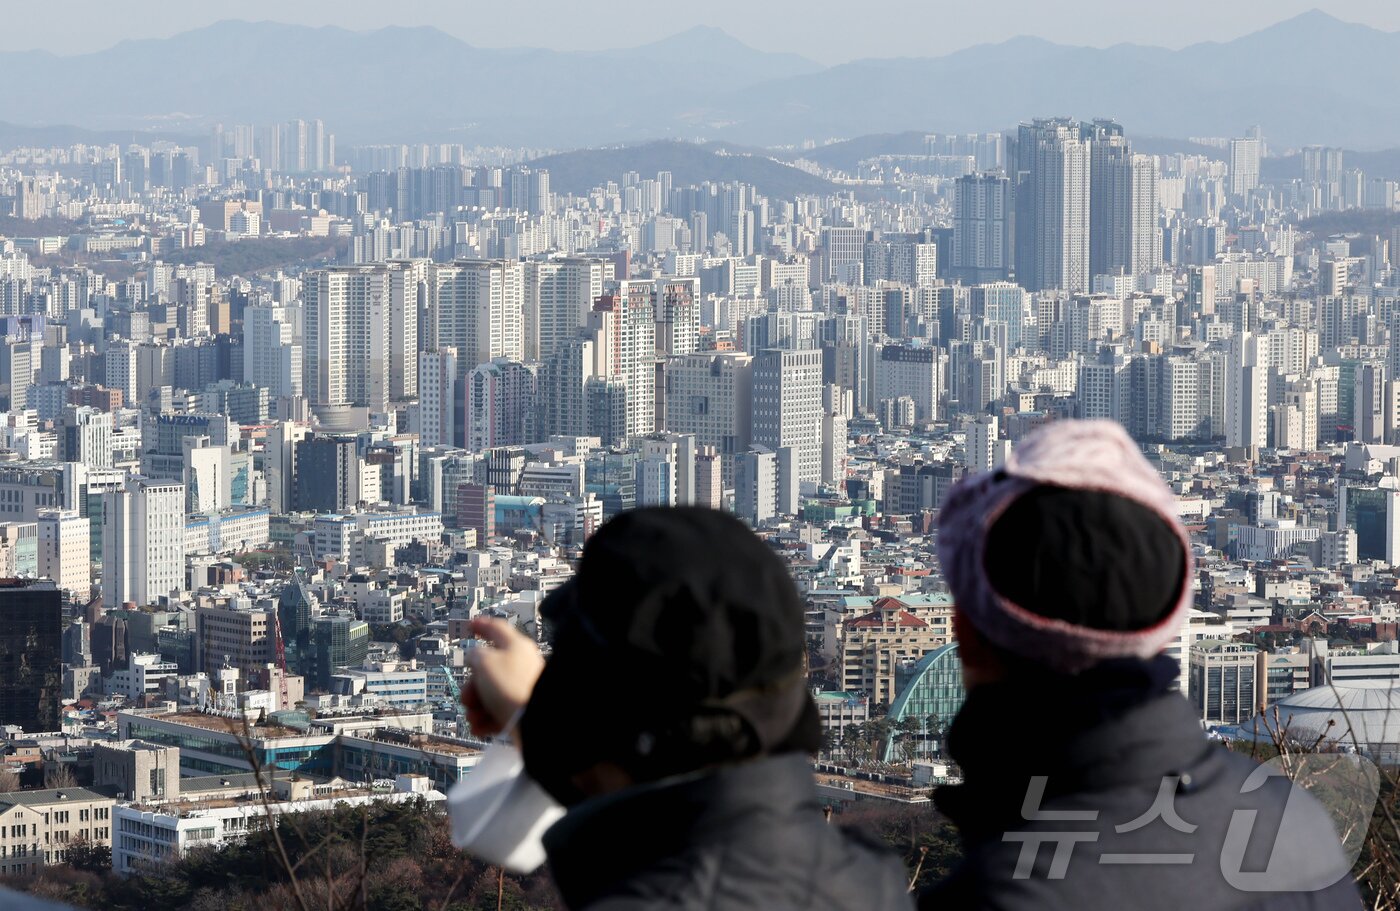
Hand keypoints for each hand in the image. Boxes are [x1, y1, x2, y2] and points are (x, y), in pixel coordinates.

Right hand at [463, 616, 544, 737]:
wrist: (535, 720)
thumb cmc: (512, 686)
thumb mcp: (485, 663)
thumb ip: (476, 655)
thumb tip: (475, 658)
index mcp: (516, 646)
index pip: (496, 629)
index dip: (481, 626)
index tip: (471, 626)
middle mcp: (521, 664)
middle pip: (488, 668)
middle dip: (471, 685)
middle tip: (466, 697)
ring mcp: (522, 686)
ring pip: (490, 692)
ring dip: (476, 705)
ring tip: (474, 716)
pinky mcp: (522, 708)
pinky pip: (499, 711)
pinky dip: (487, 719)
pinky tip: (480, 727)